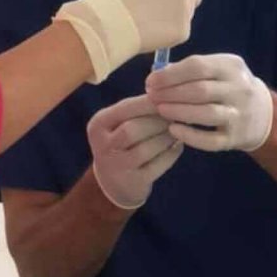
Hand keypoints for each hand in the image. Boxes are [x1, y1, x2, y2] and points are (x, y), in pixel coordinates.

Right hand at [87, 95, 183, 209]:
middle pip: (133, 129)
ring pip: (146, 148)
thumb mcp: (117, 124)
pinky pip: (157, 165)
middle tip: (177, 116)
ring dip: (166, 137)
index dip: (150, 102)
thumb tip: (167, 94)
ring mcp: (117, 166)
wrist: (112, 182)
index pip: (125, 108)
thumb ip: (136, 109)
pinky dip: (171, 154)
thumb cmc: (120, 143)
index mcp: (98, 124)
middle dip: (158, 121)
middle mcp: (103, 145)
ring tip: (178, 130)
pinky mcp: (133, 182)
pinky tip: (177, 146)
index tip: (169, 98)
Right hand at [105, 0, 201, 53]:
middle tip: (163, 13)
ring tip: (148, 24)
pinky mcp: (184, 30)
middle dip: (183, 3)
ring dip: (174, 19)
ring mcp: (187, 8)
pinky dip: (169, 35)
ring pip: (186, 16)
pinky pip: (180, 33)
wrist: (110, 21)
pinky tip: (150, 34)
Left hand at [146, 53, 272, 152]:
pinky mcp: (235, 138)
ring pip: (207, 113)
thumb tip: (157, 74)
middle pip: (200, 90)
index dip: (171, 75)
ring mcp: (239, 115)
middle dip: (171, 93)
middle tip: (151, 96)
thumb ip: (190, 69)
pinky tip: (173, 129)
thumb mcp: (218, 69)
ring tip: (159, 109)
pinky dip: (190, 135)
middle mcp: (239, 89)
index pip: (198, 66)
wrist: (263, 114)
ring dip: (179, 111)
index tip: (150, 81)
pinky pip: (211, 139)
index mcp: (231, 67)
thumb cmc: (228, 86)